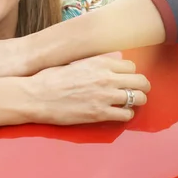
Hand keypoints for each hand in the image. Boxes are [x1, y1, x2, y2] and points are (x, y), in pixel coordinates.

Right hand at [24, 56, 150, 124]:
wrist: (35, 96)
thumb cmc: (49, 78)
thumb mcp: (74, 63)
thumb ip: (94, 64)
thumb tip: (108, 64)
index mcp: (99, 63)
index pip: (131, 66)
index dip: (130, 73)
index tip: (125, 79)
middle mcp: (106, 78)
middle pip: (141, 81)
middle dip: (141, 87)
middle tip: (135, 92)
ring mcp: (104, 97)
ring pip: (138, 98)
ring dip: (136, 101)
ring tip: (128, 103)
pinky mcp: (99, 114)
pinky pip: (126, 114)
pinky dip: (126, 114)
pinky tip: (118, 113)